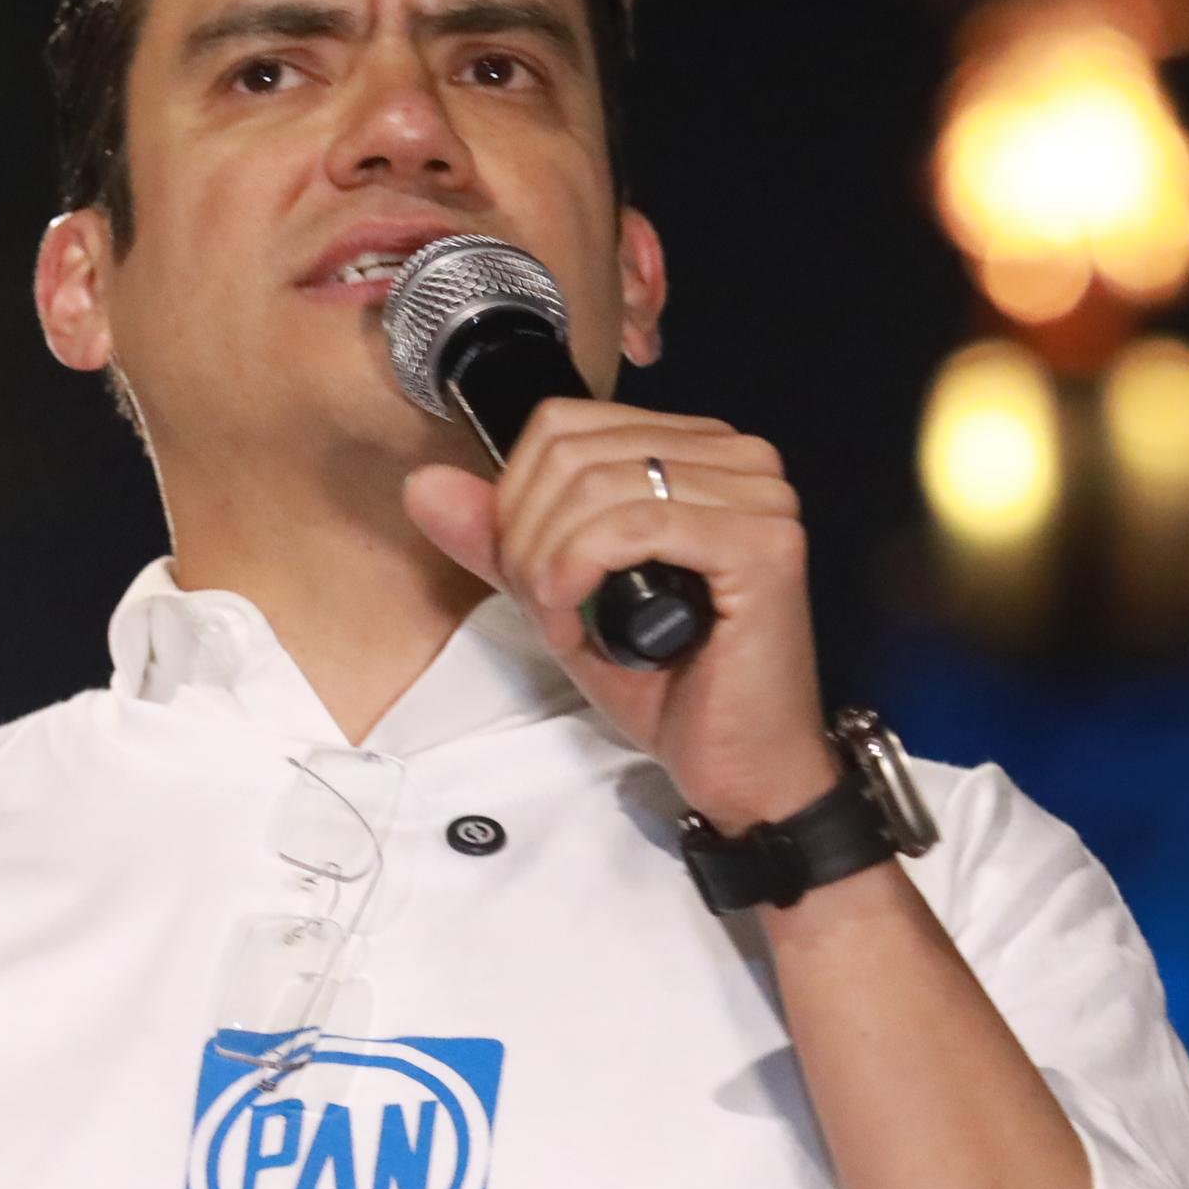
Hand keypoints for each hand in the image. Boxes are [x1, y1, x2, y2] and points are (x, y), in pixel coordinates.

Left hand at [400, 407, 836, 831]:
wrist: (739, 764)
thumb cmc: (669, 684)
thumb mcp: (562, 598)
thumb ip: (499, 539)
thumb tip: (425, 484)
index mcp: (697, 450)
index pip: (565, 424)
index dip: (517, 500)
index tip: (531, 578)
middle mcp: (737, 456)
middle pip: (572, 452)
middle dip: (528, 538)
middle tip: (545, 610)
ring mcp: (759, 495)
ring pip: (595, 486)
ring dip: (550, 566)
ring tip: (566, 626)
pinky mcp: (763, 544)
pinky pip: (632, 526)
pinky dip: (581, 575)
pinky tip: (583, 629)